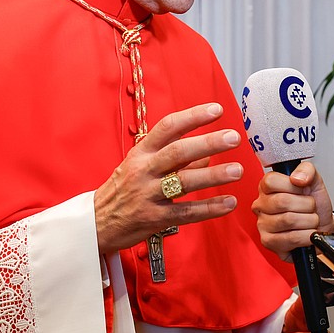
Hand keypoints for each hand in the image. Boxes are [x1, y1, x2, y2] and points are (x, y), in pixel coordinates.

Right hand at [94, 103, 243, 252]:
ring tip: (238, 170)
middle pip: (178, 152)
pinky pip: (186, 212)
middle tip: (234, 137)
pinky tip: (229, 202)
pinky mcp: (154, 218)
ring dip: (213, 175)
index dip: (192, 117)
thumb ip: (175, 158)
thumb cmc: (123, 189)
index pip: (168, 127)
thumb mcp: (142, 165)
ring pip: (184, 182)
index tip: (216, 110)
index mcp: (141, 152)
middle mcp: (144, 170)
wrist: (96, 222)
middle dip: (208, 142)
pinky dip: (209, 208)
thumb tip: (207, 152)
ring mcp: (148, 195)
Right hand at [253, 161, 333, 260]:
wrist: (322, 226)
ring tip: (310, 220)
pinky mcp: (268, 242)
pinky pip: (291, 238)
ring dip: (309, 221)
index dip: (293, 186)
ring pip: (288, 220)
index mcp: (267, 187)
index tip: (302, 190)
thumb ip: (306, 170)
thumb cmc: (314, 204)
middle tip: (310, 207)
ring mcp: (262, 224)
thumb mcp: (314, 180)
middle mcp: (261, 205)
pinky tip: (308, 233)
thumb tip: (297, 178)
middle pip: (282, 201)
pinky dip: (307, 236)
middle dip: (306, 205)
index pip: (271, 181)